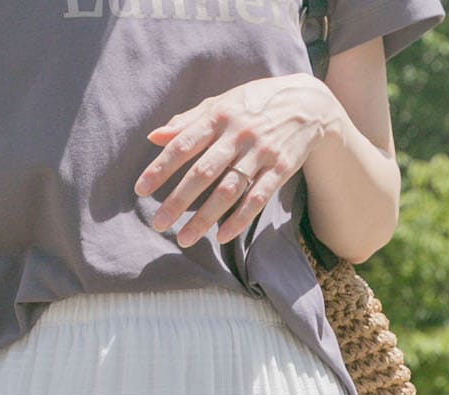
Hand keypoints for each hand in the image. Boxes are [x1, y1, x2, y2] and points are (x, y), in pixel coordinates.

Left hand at [136, 74, 339, 248]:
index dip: (160, 167)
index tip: (140, 190)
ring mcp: (261, 152)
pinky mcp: (280, 168)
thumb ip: (189, 121)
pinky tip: (222, 236)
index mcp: (219, 115)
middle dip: (178, 200)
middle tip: (158, 223)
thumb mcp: (222, 103)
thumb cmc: (255, 104)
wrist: (308, 102)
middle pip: (203, 172)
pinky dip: (240, 219)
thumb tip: (154, 136)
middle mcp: (238, 134)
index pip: (183, 144)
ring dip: (205, 218)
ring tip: (184, 239)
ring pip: (228, 190)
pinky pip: (258, 197)